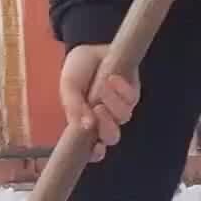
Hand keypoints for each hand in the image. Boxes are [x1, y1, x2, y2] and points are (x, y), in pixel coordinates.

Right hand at [59, 45, 139, 162]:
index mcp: (85, 123)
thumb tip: (85, 127)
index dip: (95, 153)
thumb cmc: (77, 71)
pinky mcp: (131, 94)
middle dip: (107, 127)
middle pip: (112, 137)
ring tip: (103, 85)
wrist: (90, 48)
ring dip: (113, 102)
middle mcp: (104, 120)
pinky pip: (131, 98)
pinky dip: (122, 89)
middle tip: (98, 109)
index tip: (96, 149)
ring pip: (123, 117)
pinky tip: (112, 77)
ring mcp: (119, 108)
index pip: (92, 148)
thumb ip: (73, 106)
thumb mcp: (68, 86)